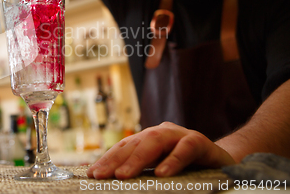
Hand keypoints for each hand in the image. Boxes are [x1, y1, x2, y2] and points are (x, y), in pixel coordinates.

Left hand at [87, 122, 235, 178]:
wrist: (223, 162)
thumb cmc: (187, 169)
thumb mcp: (161, 170)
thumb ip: (142, 173)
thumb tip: (116, 182)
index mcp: (148, 139)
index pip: (124, 147)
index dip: (107, 159)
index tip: (91, 174)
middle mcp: (161, 133)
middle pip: (134, 143)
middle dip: (115, 159)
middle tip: (101, 176)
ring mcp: (180, 134)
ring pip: (156, 141)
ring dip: (138, 159)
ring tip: (124, 176)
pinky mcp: (200, 141)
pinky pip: (185, 149)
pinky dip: (173, 161)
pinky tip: (162, 174)